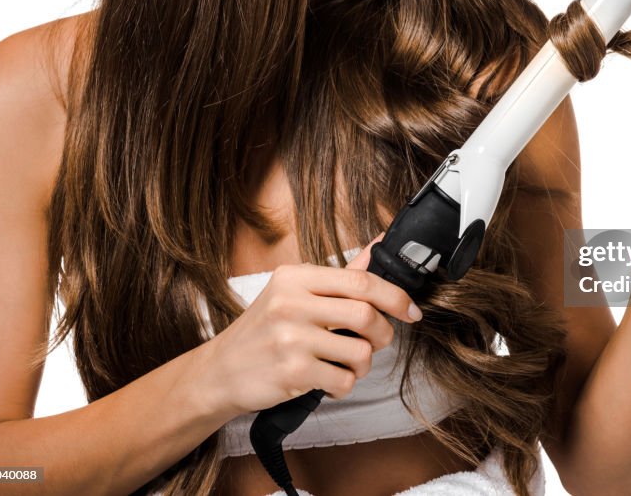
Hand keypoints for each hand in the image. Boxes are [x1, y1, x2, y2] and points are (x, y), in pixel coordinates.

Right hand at [192, 237, 421, 418]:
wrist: (219, 371)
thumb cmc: (264, 331)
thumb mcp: (295, 293)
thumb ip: (341, 276)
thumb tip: (379, 246)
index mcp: (295, 278)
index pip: (361, 281)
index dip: (395, 297)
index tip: (411, 310)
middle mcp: (291, 303)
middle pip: (366, 315)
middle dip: (383, 334)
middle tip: (376, 342)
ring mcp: (290, 338)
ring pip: (360, 352)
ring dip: (363, 365)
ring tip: (346, 364)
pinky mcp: (291, 372)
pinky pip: (343, 380)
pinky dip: (344, 385)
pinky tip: (328, 381)